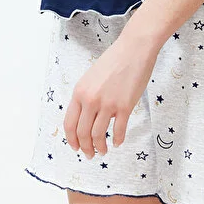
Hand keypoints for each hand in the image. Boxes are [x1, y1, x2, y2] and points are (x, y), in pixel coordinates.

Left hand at [63, 29, 158, 158]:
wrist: (134, 49)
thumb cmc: (114, 60)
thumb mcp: (91, 77)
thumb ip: (85, 96)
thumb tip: (84, 118)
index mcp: (79, 92)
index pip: (70, 124)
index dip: (72, 140)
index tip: (76, 147)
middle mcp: (91, 100)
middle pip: (83, 133)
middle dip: (86, 148)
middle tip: (90, 154)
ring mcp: (108, 104)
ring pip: (98, 135)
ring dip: (100, 147)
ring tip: (103, 151)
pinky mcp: (125, 106)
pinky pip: (118, 130)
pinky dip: (117, 140)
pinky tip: (117, 142)